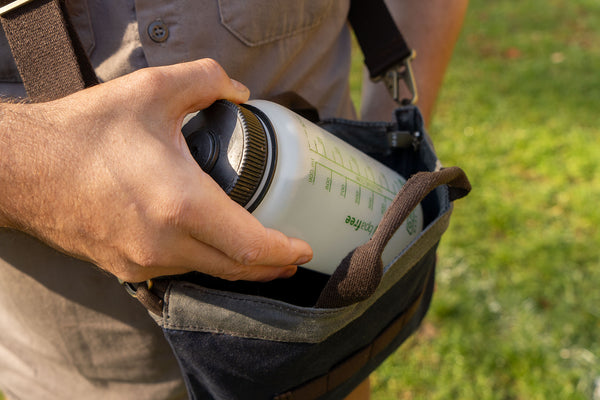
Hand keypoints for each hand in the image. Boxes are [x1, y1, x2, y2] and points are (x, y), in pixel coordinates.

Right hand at [0, 59, 311, 281]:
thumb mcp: (152, 91)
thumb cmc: (85, 133)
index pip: (250, 245)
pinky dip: (204, 262)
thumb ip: (206, 80)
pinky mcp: (126, 268)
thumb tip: (239, 91)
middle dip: (270, 265)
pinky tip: (210, 246)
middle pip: (236, 269)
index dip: (284, 250)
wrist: (24, 170)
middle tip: (292, 254)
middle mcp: (165, 244)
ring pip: (208, 272)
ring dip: (237, 263)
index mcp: (181, 204)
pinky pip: (179, 271)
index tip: (305, 249)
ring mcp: (144, 262)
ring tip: (257, 248)